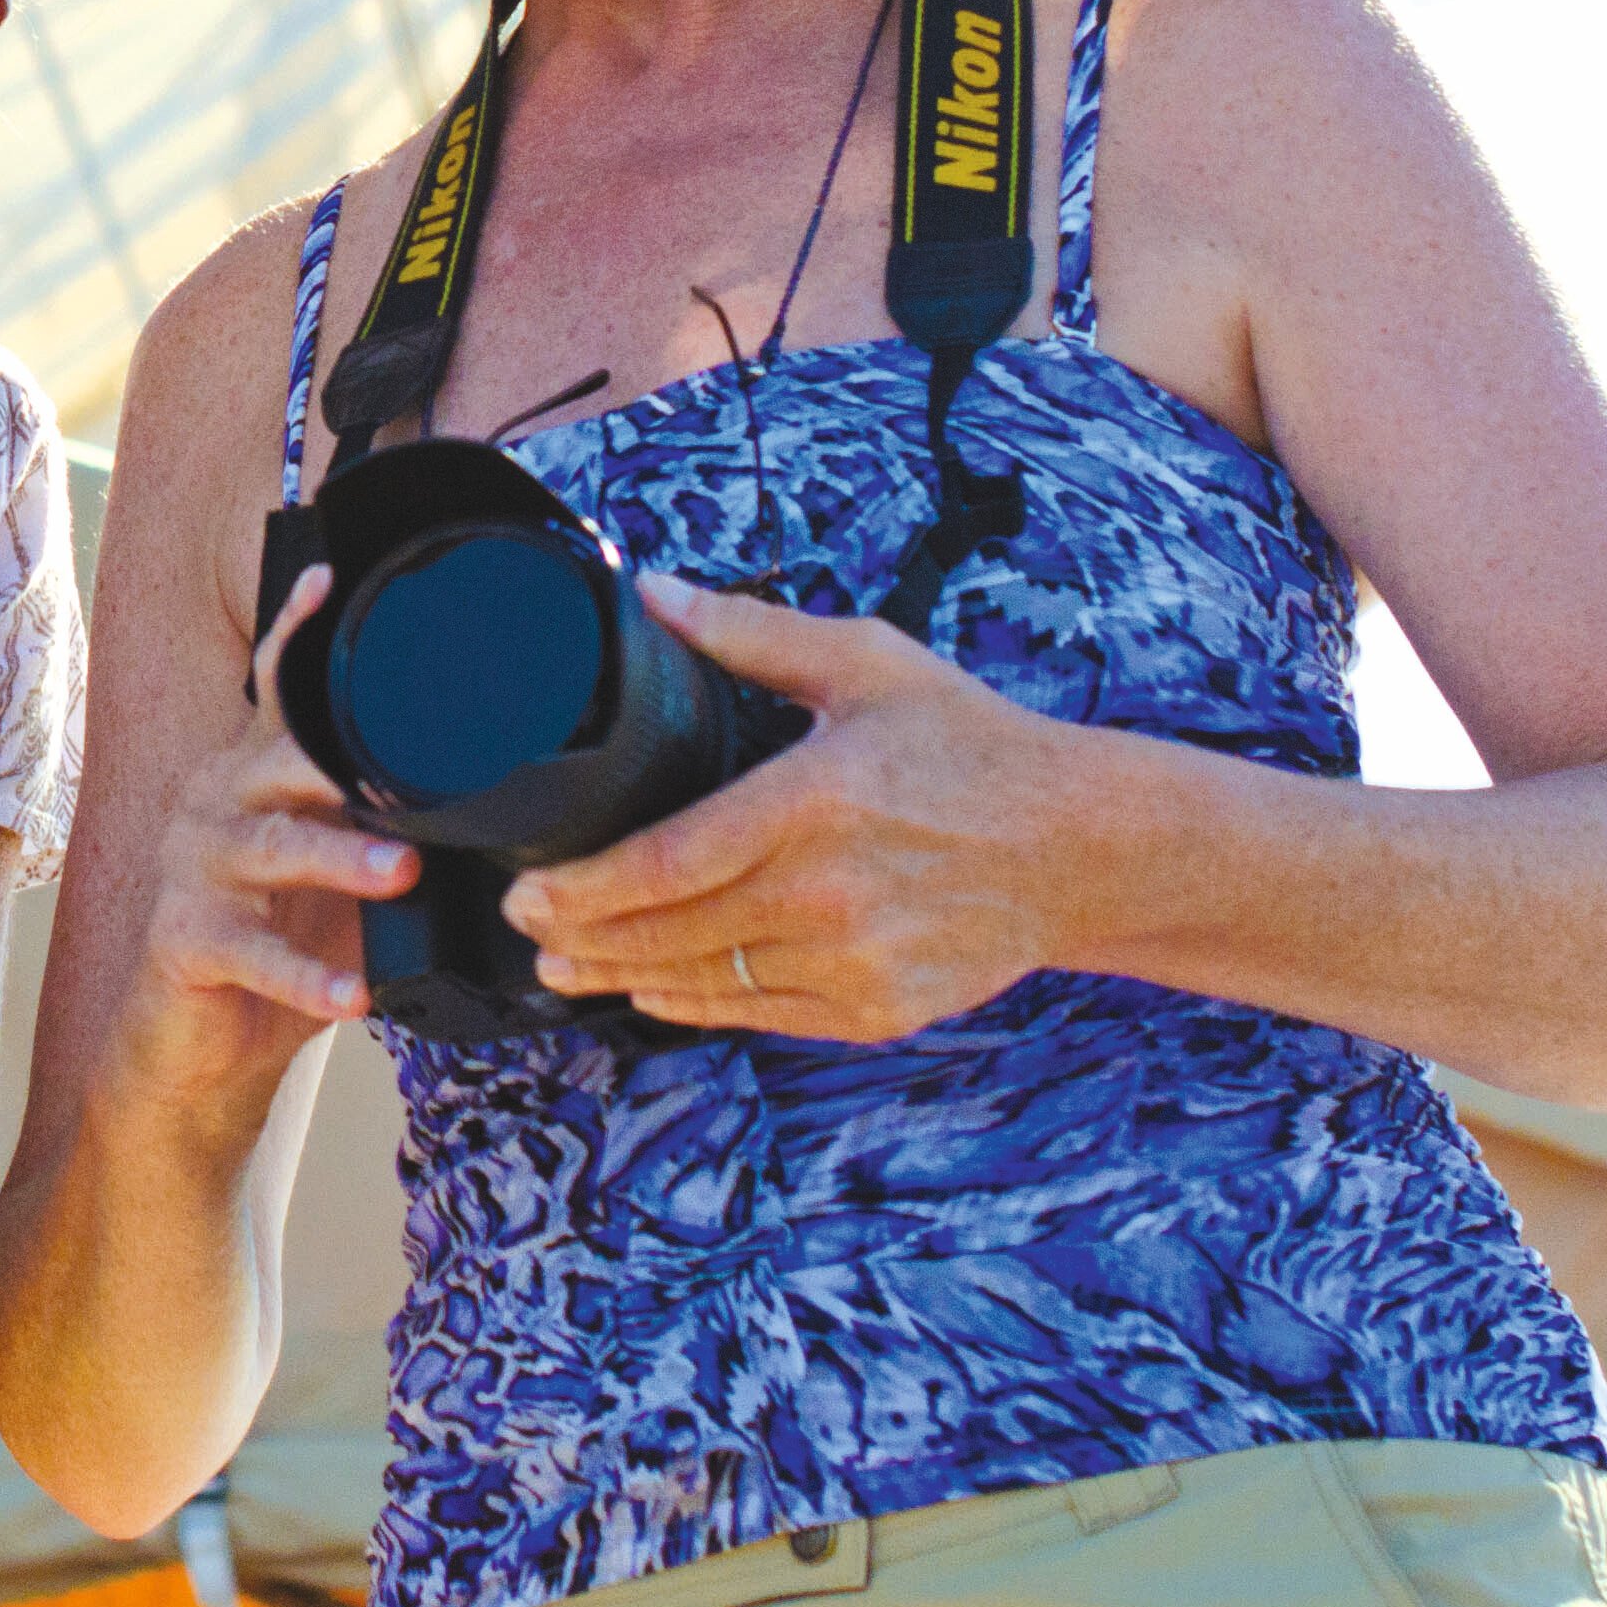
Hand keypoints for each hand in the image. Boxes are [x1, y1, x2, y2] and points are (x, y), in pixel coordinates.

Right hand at [114, 567, 424, 1090]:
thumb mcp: (341, 871)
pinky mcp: (184, 938)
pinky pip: (251, 952)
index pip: (278, 687)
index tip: (329, 578)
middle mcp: (216, 802)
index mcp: (255, 772)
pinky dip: (307, 978)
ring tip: (400, 876)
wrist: (206, 1046)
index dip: (298, 630)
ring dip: (340, 862)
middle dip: (348, 768)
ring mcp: (192, 868)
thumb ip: (390, 824)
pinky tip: (353, 997)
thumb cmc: (287, 942)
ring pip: (272, 850)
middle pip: (281, 763)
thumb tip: (499, 802)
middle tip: (417, 788)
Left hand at [498, 580, 1112, 1038]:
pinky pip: (762, 1015)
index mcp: (813, 802)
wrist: (1080, 846)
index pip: (665, 863)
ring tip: (566, 967)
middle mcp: (828, 893)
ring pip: (706, 983)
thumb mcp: (865, 664)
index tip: (526, 890)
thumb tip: (651, 591)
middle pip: (668, 932)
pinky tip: (654, 991)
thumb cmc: (971, 746)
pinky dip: (698, 1007)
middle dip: (580, 937)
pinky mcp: (878, 1009)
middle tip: (526, 927)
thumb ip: (749, 634)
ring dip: (623, 979)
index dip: (581, 888)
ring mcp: (855, 962)